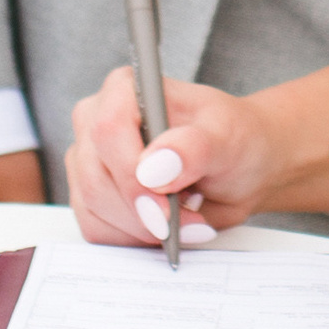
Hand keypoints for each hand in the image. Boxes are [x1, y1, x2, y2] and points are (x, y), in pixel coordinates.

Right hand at [66, 66, 272, 246]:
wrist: (239, 168)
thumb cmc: (233, 140)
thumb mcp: (227, 137)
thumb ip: (194, 147)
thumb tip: (154, 167)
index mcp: (125, 89)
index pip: (109, 130)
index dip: (132, 175)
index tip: (165, 209)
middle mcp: (97, 120)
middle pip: (96, 177)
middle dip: (144, 213)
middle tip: (191, 220)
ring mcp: (88, 160)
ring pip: (92, 208)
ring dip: (142, 228)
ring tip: (186, 216)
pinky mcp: (89, 196)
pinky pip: (95, 228)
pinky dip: (133, 238)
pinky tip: (166, 225)